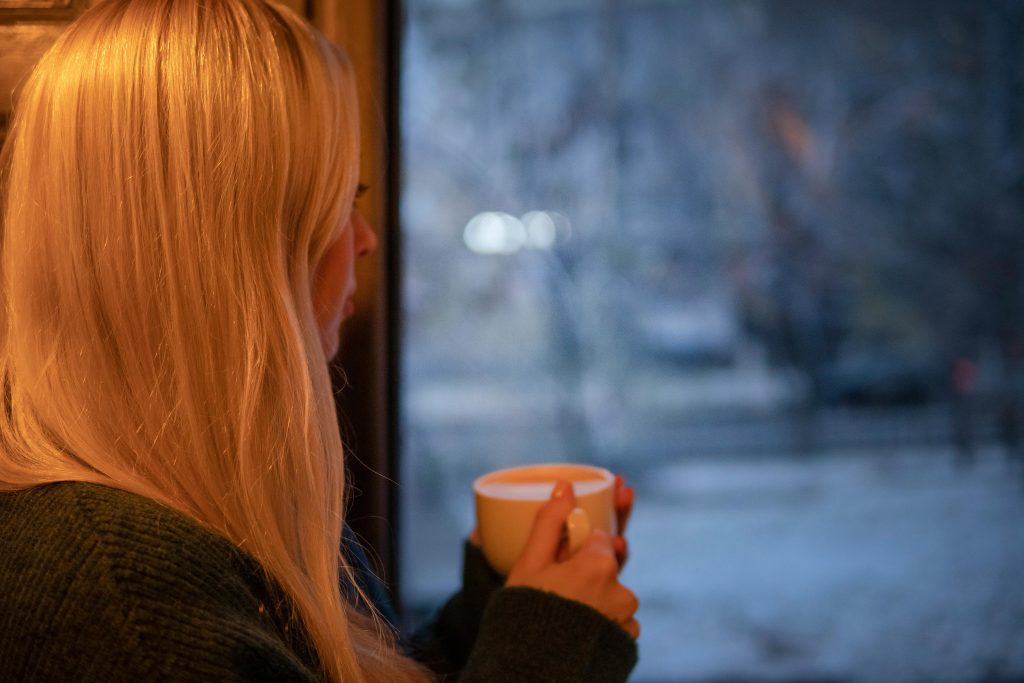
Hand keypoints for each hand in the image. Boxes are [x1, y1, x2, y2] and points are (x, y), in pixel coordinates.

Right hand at [506, 480, 639, 639]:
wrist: (531, 670)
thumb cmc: (526, 612)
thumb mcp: (531, 563)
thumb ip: (550, 521)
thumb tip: (565, 485)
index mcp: (601, 565)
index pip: (599, 540)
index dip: (578, 547)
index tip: (561, 559)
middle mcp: (623, 591)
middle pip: (606, 567)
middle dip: (586, 572)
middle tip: (559, 589)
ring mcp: (628, 620)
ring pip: (611, 594)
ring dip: (594, 596)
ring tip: (562, 612)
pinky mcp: (628, 642)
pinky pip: (616, 619)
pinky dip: (600, 618)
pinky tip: (576, 629)